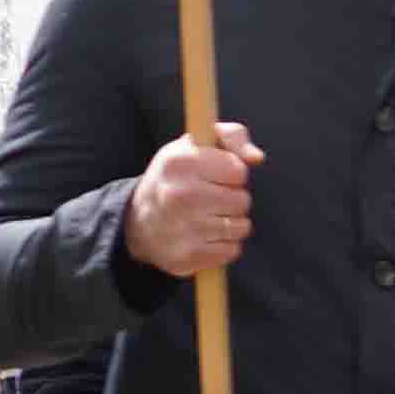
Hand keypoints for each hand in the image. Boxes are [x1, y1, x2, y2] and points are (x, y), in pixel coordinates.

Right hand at [121, 122, 262, 276]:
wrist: (138, 221)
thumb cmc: (175, 178)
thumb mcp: (195, 145)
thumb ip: (232, 137)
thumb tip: (256, 157)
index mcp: (181, 162)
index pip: (238, 171)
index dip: (232, 173)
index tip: (216, 175)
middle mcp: (180, 195)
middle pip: (242, 201)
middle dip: (233, 199)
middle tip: (211, 198)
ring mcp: (183, 228)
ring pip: (241, 227)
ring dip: (232, 223)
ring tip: (208, 216)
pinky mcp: (187, 256)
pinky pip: (232, 251)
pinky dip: (225, 245)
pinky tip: (206, 235)